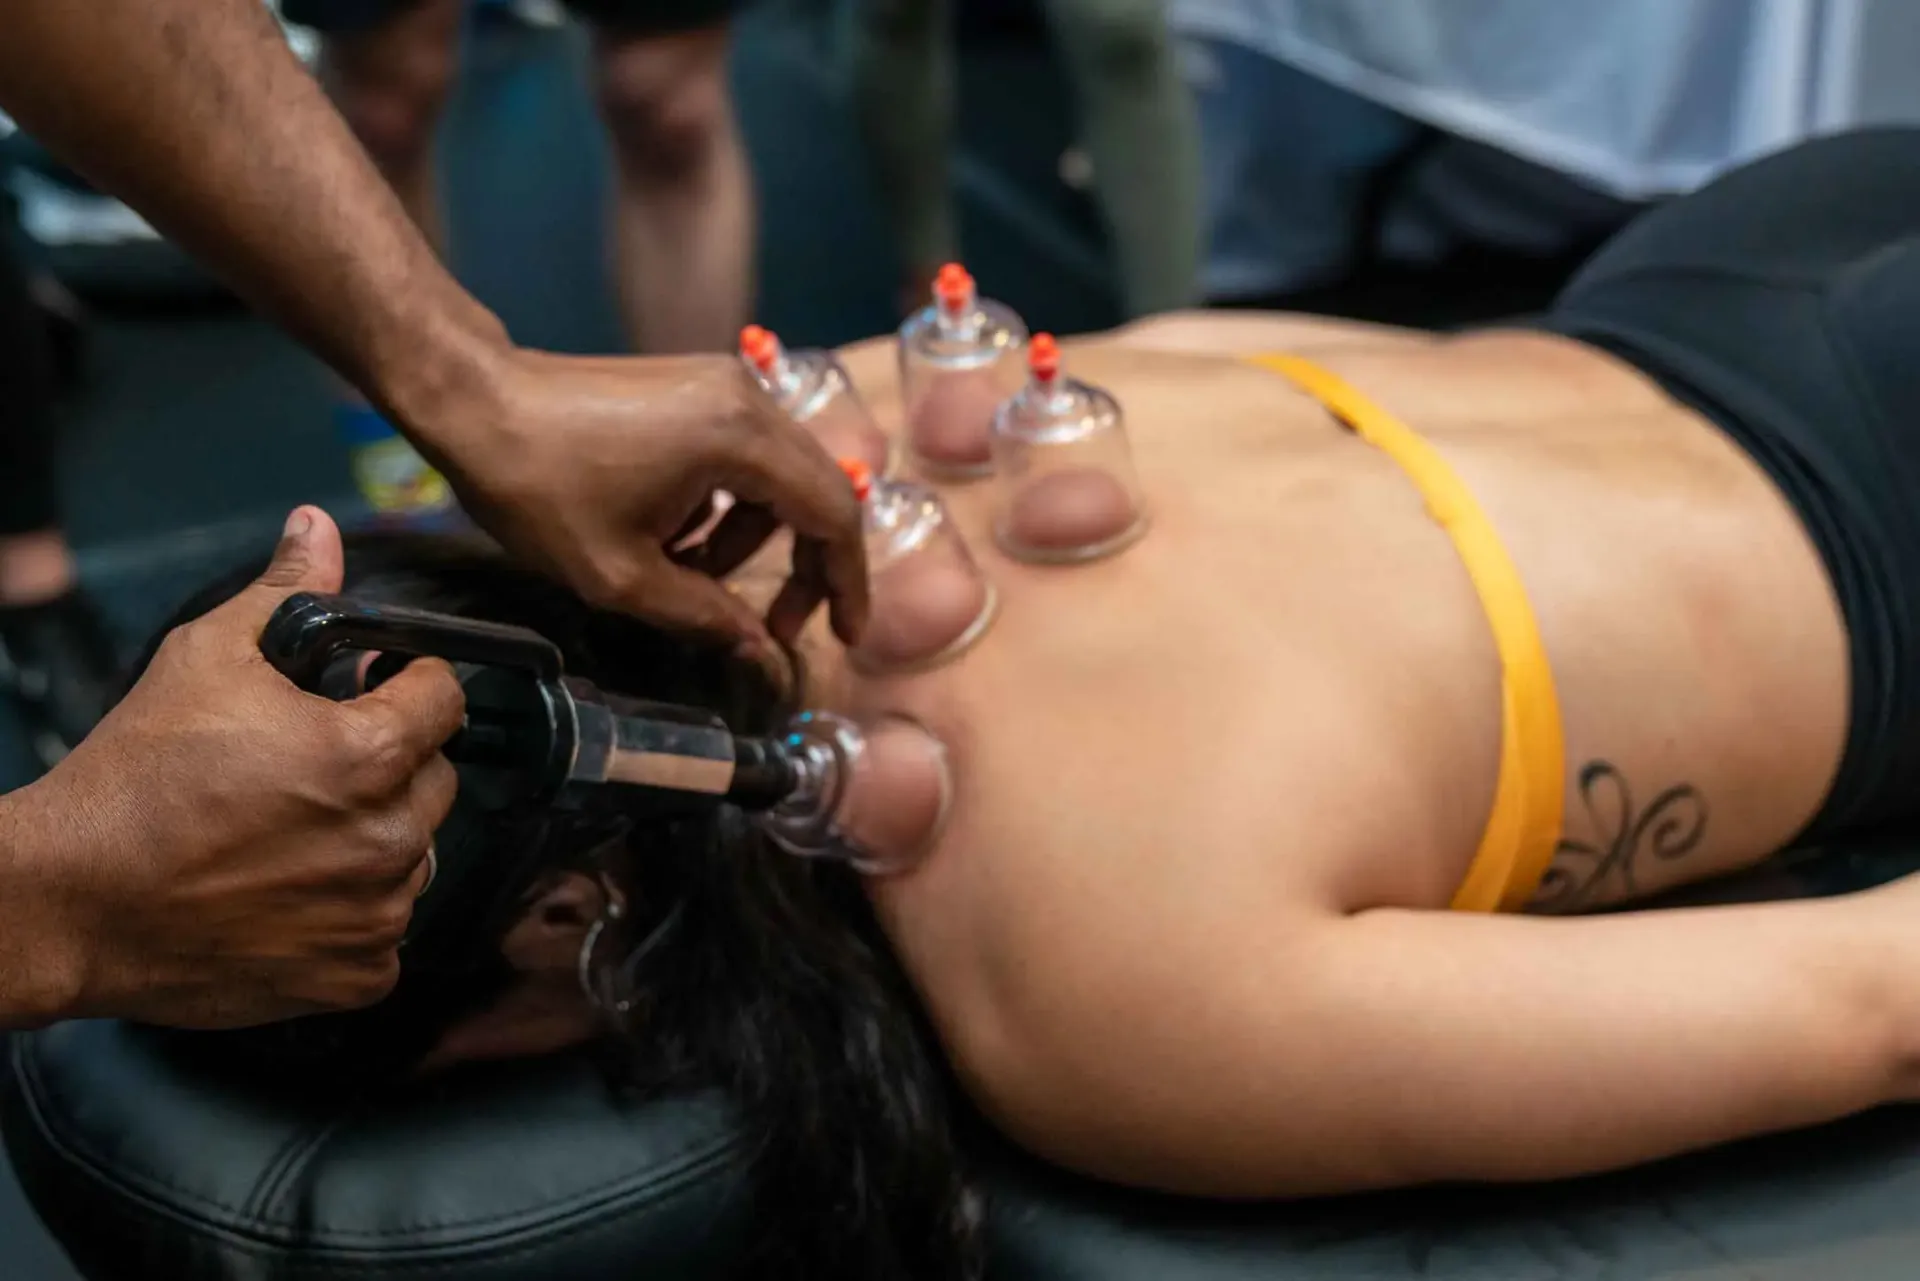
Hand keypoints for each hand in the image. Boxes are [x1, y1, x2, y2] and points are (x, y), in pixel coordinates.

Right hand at [8, 508, 464, 1028]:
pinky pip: (385, 934)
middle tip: (313, 766)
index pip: (446, 699)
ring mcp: (376, 914)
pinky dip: (351, 917)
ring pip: (415, 857)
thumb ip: (283, 593)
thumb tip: (317, 526)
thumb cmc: (135, 778)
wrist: (70, 901)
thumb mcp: (206, 659)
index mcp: (370, 756)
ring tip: (292, 833)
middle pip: (436, 781)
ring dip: (374, 841)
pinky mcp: (355, 977)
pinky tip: (290, 895)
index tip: (375, 690)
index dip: (409, 685)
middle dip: (391, 764)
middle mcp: (391, 839)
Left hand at [423, 346, 869, 667]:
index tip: (843, 635)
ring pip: (778, 478)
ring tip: (693, 581)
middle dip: (805, 567)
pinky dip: (726, 506)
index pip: (834, 514)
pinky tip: (674, 538)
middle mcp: (748, 398)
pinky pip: (743, 457)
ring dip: (752, 540)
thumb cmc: (539, 487)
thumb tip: (763, 652)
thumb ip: (706, 617)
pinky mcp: (697, 386)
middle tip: (775, 626)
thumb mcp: (622, 576)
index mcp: (741, 438)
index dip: (846, 583)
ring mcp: (723, 385)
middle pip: (818, 491)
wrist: (474, 399)